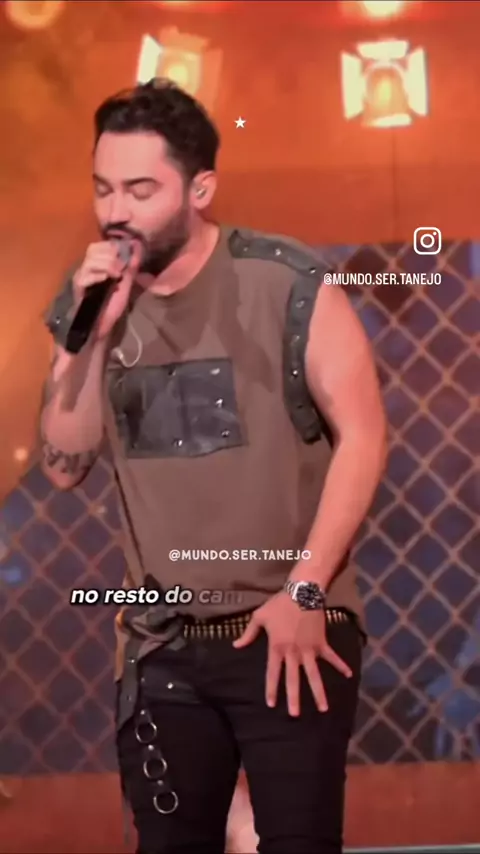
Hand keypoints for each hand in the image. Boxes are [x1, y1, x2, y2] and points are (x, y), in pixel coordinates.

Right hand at [72, 240, 141, 340]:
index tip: (124, 256)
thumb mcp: (125, 284)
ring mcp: (80, 278)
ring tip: (116, 275)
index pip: (98, 246)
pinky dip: (97, 275)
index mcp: (96, 266)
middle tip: (121, 267)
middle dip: (110, 255)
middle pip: (92, 249)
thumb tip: (137, 246)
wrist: (102, 327)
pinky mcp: (78, 289)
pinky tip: (106, 279)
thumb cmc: (111, 307)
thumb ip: (131, 266)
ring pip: (89, 261)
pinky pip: (84, 277)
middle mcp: (86, 269)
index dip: (112, 247)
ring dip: (106, 265)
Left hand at [233, 592, 351, 715]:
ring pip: (314, 674)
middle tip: (295, 715)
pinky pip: (331, 657)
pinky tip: (348, 675)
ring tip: (323, 708)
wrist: (302, 592)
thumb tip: (235, 646)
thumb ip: (248, 634)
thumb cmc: (279, 604)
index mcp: (277, 647)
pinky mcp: (321, 643)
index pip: (273, 673)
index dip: (272, 688)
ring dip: (318, 692)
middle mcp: (293, 652)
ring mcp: (309, 649)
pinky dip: (340, 665)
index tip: (271, 704)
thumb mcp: (259, 617)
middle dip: (294, 698)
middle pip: (293, 679)